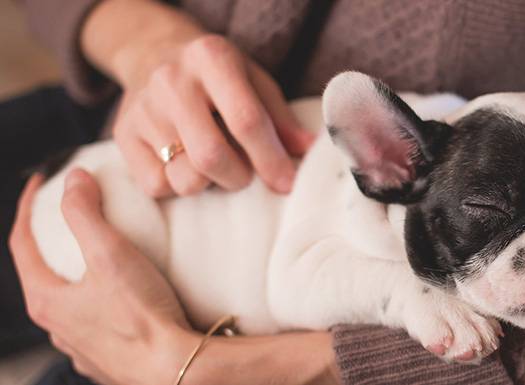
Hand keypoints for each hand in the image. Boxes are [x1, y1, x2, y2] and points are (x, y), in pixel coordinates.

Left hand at [9, 170, 340, 384]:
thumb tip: (74, 180)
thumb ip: (85, 213)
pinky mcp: (108, 358)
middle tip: (70, 217)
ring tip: (100, 256)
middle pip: (43, 274)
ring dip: (77, 275)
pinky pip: (96, 322)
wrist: (175, 367)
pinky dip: (101, 301)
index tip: (42, 183)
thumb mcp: (110, 253)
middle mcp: (57, 328)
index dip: (28, 208)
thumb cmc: (142, 316)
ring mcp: (82, 346)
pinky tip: (124, 296)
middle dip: (52, 242)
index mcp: (47, 301)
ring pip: (70, 302)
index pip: (22, 244)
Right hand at [82, 1, 313, 196]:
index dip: (271, 159)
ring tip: (215, 165)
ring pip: (184, 178)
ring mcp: (143, 109)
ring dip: (209, 184)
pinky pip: (156, 186)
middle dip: (239, 177)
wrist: (153, 53)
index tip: (286, 183)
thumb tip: (310, 151)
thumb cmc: (217, 75)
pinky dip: (178, 185)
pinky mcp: (122, 135)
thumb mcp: (254, 81)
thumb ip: (281, 118)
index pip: (246, 120)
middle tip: (246, 174)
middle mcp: (172, 81)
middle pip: (211, 156)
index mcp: (212, 58)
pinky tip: (184, 164)